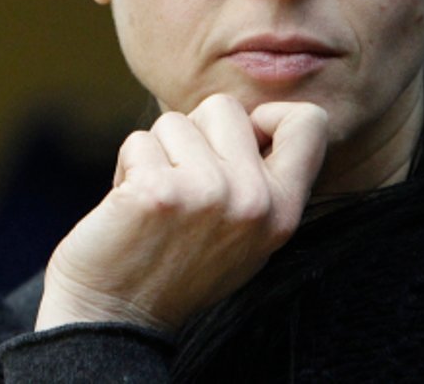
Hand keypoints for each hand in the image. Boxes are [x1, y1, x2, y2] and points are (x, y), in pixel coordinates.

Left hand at [35, 95, 327, 333]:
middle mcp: (254, 201)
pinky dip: (126, 167)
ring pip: (174, 122)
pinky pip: (137, 142)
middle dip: (192, 134)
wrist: (116, 315)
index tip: (231, 149)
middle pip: (224, 108)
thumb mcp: (243, 232)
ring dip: (155, 154)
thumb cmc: (175, 263)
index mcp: (283, 211)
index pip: (307, 121)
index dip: (265, 118)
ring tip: (155, 201)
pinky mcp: (157, 191)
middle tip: (180, 183)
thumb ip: (257, 179)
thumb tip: (253, 117)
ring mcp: (207, 194)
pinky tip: (129, 207)